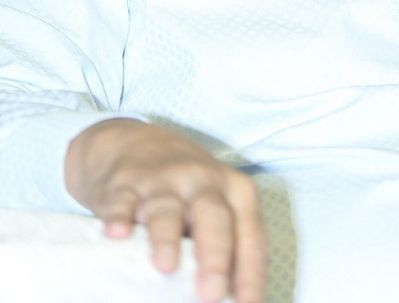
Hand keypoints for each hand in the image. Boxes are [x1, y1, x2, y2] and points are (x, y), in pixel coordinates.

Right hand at [65, 118, 266, 302]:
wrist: (132, 141)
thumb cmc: (186, 190)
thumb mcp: (216, 206)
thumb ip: (226, 247)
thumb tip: (231, 300)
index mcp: (234, 192)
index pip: (250, 237)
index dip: (251, 274)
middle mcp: (202, 182)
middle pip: (214, 218)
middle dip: (215, 257)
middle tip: (210, 295)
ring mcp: (162, 181)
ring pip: (167, 208)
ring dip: (167, 237)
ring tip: (166, 266)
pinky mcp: (125, 184)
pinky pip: (122, 201)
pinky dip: (120, 217)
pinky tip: (118, 234)